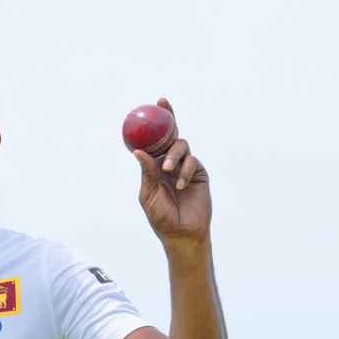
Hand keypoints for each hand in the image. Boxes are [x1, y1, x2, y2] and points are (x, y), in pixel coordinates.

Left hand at [133, 99, 210, 250]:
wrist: (182, 234)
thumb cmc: (161, 218)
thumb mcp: (148, 195)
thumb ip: (146, 173)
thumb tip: (139, 151)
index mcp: (154, 167)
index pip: (152, 141)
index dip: (152, 124)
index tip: (148, 107)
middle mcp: (170, 163)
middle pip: (170, 134)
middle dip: (168, 116)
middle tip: (163, 104)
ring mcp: (185, 167)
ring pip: (182, 146)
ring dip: (174, 155)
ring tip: (168, 171)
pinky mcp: (199, 173)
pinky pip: (193, 162)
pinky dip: (185, 171)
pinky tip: (181, 186)